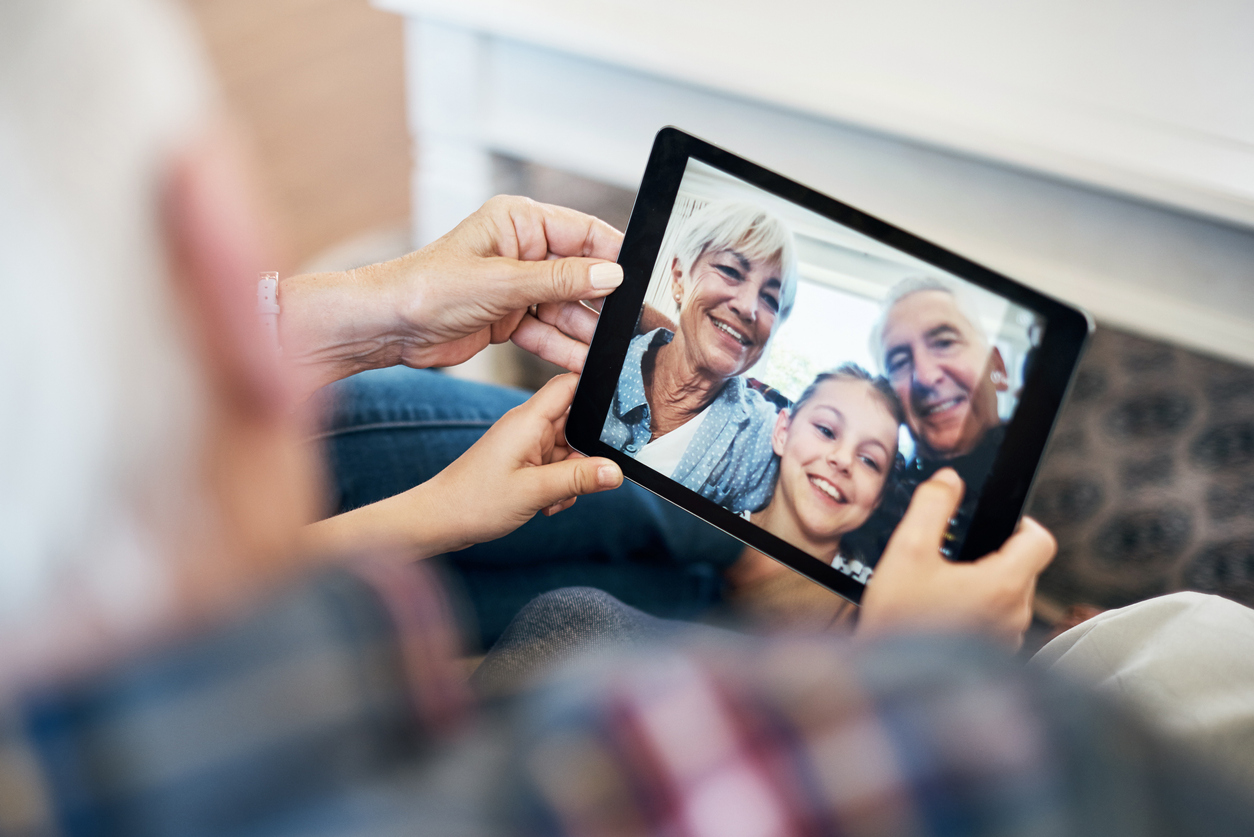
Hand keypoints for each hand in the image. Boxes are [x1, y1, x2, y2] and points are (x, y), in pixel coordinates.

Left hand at [280, 196, 622, 396]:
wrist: (388, 326)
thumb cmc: (428, 287)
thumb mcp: (502, 282)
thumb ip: (560, 280)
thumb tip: (610, 275)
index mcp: (520, 223)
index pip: (583, 232)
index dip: (615, 255)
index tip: (643, 278)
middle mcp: (522, 252)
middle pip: (580, 275)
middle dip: (606, 301)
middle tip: (637, 323)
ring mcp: (517, 287)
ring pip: (567, 308)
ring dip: (588, 331)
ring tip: (616, 351)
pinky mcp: (509, 318)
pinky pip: (547, 332)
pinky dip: (564, 348)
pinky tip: (585, 364)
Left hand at [425, 373, 622, 548]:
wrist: (439, 520)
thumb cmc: (474, 501)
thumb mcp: (535, 491)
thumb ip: (578, 478)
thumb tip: (615, 471)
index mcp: (529, 420)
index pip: (571, 384)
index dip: (598, 389)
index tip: (622, 409)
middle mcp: (528, 427)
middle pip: (577, 423)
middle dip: (587, 453)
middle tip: (585, 478)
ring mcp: (525, 445)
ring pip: (569, 450)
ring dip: (572, 476)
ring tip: (553, 499)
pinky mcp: (522, 462)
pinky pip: (555, 467)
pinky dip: (559, 485)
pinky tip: (546, 504)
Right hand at [857, 469, 1055, 649]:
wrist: (890, 685)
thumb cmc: (899, 623)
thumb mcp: (907, 551)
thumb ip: (931, 506)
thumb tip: (948, 480)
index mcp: (1004, 584)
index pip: (1040, 540)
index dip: (1021, 523)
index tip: (997, 522)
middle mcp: (1016, 615)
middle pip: (1024, 568)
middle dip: (994, 556)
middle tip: (955, 557)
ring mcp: (1008, 640)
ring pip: (1011, 597)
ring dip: (986, 587)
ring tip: (944, 588)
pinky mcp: (995, 659)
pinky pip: (999, 624)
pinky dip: (979, 613)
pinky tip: (943, 615)